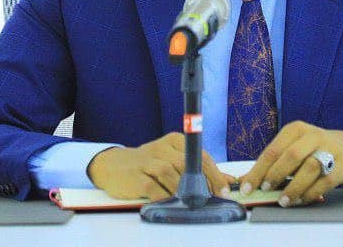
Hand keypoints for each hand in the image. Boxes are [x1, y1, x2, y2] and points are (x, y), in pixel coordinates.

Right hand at [87, 132, 235, 200]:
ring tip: (191, 201)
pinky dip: (165, 197)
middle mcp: (162, 147)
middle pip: (188, 163)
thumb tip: (228, 181)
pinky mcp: (136, 175)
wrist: (114, 166)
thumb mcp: (174, 160)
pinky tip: (171, 202)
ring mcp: (148, 160)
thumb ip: (199, 169)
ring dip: (183, 191)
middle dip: (203, 183)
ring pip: (171, 174)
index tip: (224, 190)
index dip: (214, 174)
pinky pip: (154, 188)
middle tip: (211, 198)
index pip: (200, 155)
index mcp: (174, 141)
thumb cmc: (149, 164)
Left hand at [238, 121, 342, 206]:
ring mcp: (329, 150)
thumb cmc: (313, 149)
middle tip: (265, 190)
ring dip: (293, 187)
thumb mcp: (293, 146)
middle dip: (275, 175)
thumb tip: (245, 181)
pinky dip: (309, 194)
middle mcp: (312, 136)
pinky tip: (299, 200)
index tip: (247, 187)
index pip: (273, 150)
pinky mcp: (341, 166)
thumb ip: (272, 163)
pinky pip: (323, 183)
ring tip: (283, 200)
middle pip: (291, 155)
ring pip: (309, 168)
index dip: (258, 170)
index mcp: (295, 129)